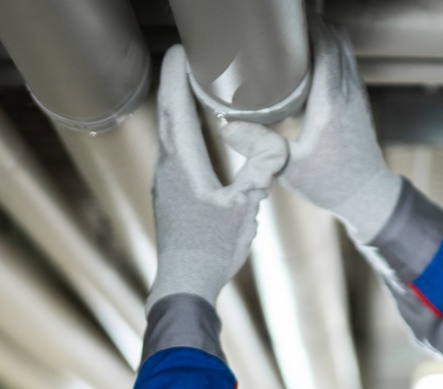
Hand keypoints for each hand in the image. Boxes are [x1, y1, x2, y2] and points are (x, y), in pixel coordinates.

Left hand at [150, 45, 288, 307]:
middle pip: (168, 115)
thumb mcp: (244, 207)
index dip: (176, 77)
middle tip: (183, 62)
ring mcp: (164, 182)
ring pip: (168, 134)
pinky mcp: (169, 195)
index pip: (176, 108)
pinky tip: (191, 136)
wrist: (185, 282)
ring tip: (188, 90)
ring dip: (176, 108)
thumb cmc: (212, 247)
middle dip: (174, 85)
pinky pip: (172, 151)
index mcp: (183, 164)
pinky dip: (180, 132)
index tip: (180, 53)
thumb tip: (278, 147)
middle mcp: (167, 167)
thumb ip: (260, 172)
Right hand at [280, 20, 403, 240]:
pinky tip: (307, 62)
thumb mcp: (288, 167)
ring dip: (323, 36)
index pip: (326, 49)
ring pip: (344, 48)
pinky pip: (345, 63)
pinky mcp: (357, 100)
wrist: (366, 194)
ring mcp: (356, 94)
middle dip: (314, 25)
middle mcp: (347, 92)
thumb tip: (225, 126)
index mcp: (331, 104)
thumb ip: (258, 145)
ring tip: (293, 38)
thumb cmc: (331, 183)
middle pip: (337, 39)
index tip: (287, 20)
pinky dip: (330, 51)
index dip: (310, 27)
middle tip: (285, 27)